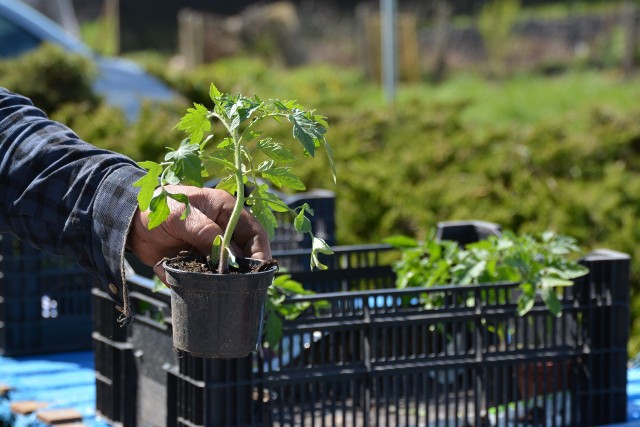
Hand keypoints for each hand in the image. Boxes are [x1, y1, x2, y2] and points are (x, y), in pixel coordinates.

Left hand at [126, 185, 271, 282]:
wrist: (129, 221)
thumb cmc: (158, 207)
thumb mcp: (182, 214)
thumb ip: (205, 231)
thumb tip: (226, 255)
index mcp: (226, 211)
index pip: (254, 232)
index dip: (260, 251)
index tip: (259, 270)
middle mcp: (223, 231)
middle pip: (244, 255)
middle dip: (242, 270)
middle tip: (238, 284)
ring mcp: (211, 249)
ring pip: (227, 270)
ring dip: (222, 280)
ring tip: (215, 286)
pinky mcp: (198, 263)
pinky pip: (207, 279)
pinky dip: (203, 284)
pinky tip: (195, 285)